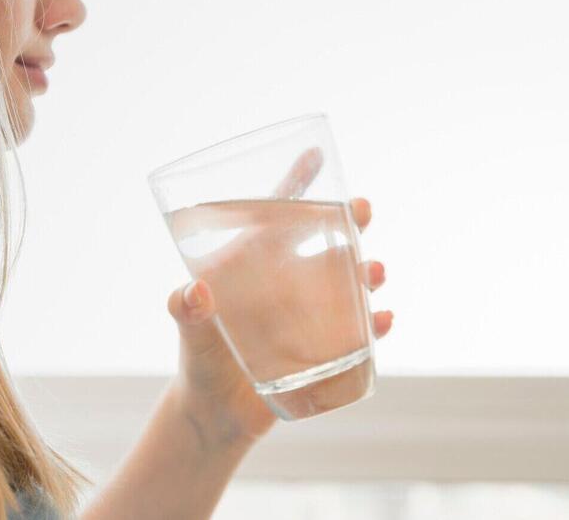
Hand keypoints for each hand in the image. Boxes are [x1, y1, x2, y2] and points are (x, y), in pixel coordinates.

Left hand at [165, 148, 393, 450]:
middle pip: (322, 241)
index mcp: (252, 265)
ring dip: (366, 272)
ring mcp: (309, 314)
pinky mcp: (325, 350)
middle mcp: (286, 282)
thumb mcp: (188, 331)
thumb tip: (193, 293)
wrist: (217, 414)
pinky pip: (358, 333)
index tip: (315, 153)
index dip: (295, 184)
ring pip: (347, 282)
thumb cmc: (199, 360)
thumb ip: (185, 310)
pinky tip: (384, 321)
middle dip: (346, 221)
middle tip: (362, 209)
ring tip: (375, 271)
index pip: (274, 216)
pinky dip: (375, 326)